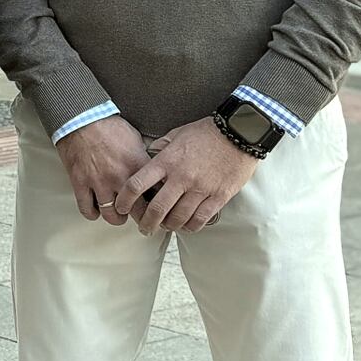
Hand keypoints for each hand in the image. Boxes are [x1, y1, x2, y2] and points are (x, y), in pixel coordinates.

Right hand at [56, 114, 150, 226]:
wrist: (80, 118)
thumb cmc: (107, 126)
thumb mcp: (136, 140)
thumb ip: (145, 160)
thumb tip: (156, 172)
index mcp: (137, 166)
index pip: (156, 196)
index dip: (160, 205)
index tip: (160, 208)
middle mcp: (119, 177)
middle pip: (137, 212)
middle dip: (142, 219)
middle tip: (142, 219)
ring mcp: (99, 182)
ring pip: (112, 216)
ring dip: (117, 218)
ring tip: (119, 215)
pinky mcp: (80, 183)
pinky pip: (87, 209)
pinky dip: (93, 213)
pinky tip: (97, 209)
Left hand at [115, 117, 260, 234]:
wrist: (239, 133)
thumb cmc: (206, 132)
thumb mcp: (176, 134)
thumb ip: (160, 149)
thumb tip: (147, 157)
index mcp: (167, 161)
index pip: (137, 184)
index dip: (125, 199)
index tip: (121, 206)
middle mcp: (181, 178)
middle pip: (157, 208)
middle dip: (146, 222)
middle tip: (143, 228)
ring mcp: (201, 189)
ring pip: (178, 217)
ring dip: (168, 226)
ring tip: (164, 227)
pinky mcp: (219, 197)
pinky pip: (200, 219)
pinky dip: (190, 226)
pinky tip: (185, 226)